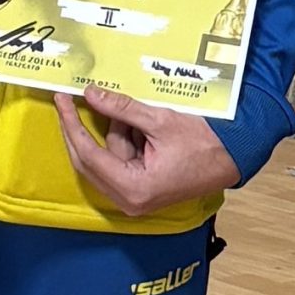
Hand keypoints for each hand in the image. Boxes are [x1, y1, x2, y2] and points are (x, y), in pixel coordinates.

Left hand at [55, 85, 241, 217]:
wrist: (233, 159)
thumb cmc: (205, 144)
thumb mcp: (160, 121)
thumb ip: (121, 109)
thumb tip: (91, 94)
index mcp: (133, 187)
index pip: (89, 154)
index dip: (72, 124)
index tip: (62, 101)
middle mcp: (129, 200)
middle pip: (90, 160)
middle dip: (84, 128)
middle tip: (72, 100)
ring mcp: (134, 198)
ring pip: (106, 158)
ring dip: (114, 132)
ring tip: (137, 115)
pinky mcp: (140, 191)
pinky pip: (119, 161)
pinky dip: (124, 141)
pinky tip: (139, 127)